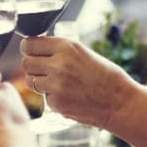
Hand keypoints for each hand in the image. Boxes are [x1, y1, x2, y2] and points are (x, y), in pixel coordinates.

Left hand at [20, 36, 134, 127]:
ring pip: (30, 80)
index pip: (29, 44)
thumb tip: (34, 49)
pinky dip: (52, 97)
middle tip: (45, 70)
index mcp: (66, 46)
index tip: (32, 53)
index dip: (29, 49)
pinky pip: (43, 97)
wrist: (120, 101)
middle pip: (26, 62)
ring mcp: (56, 84)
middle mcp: (58, 63)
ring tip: (58, 83)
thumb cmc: (104, 76)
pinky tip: (68, 96)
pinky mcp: (56, 102)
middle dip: (33, 66)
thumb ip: (59, 50)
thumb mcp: (82, 53)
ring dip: (39, 82)